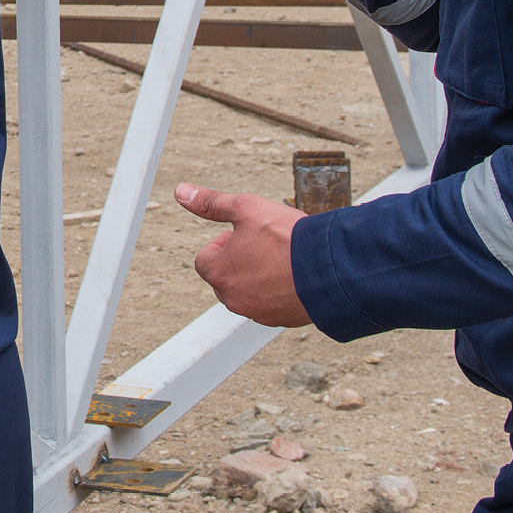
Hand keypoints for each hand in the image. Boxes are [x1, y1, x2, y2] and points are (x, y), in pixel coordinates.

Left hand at [177, 182, 311, 326]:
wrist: (330, 268)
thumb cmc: (286, 237)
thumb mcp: (245, 208)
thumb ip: (211, 202)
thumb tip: (181, 192)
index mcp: (220, 274)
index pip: (205, 260)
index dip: (221, 244)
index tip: (241, 235)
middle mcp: (235, 299)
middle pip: (225, 279)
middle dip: (237, 262)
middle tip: (261, 245)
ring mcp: (259, 312)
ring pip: (248, 293)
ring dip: (257, 277)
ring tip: (280, 258)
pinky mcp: (283, 320)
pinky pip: (272, 305)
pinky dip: (278, 291)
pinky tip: (294, 274)